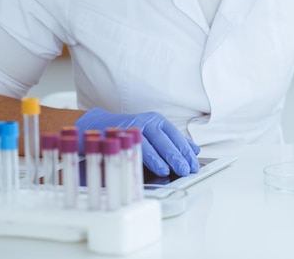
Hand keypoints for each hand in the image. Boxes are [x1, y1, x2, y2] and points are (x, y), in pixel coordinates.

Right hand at [75, 108, 199, 176]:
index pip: (176, 137)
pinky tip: (154, 168)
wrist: (100, 125)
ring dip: (163, 159)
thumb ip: (173, 142)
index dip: (186, 152)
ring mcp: (134, 128)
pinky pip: (135, 149)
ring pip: (152, 145)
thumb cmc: (131, 132)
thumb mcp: (154, 134)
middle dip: (178, 157)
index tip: (194, 164)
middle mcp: (147, 122)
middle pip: (166, 141)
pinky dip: (146, 160)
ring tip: (172, 171)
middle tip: (187, 170)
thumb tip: (194, 150)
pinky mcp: (121, 136)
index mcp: (158, 122)